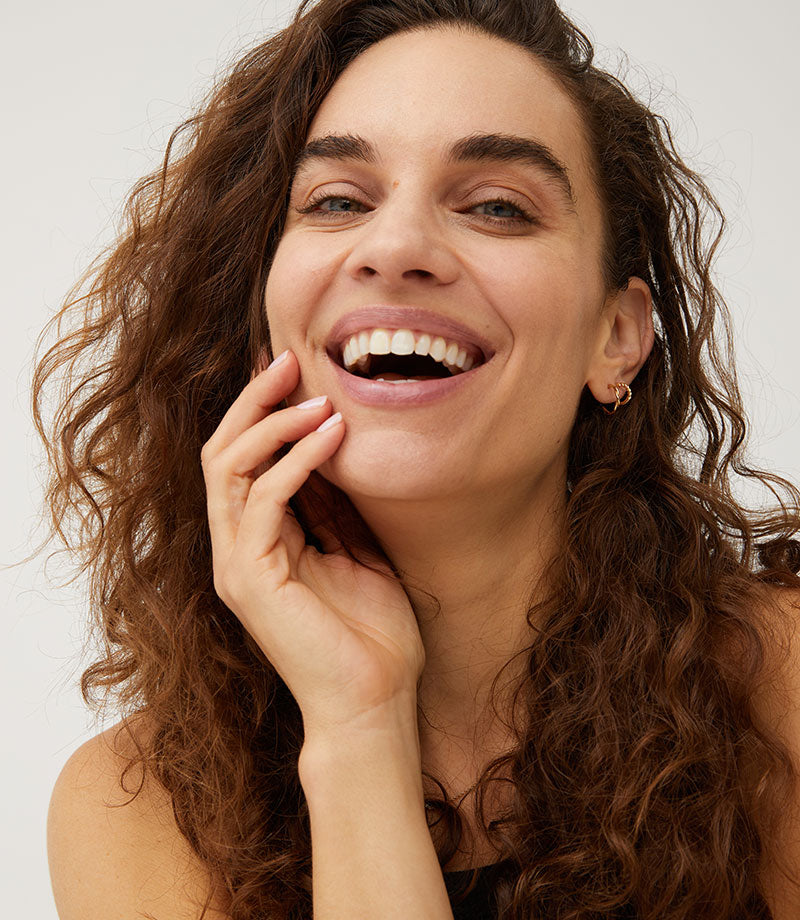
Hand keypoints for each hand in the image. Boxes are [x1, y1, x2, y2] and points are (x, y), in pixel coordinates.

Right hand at [200, 350, 424, 739]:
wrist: (373, 703)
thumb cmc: (371, 635)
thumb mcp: (356, 550)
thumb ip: (334, 505)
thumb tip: (334, 446)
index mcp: (258, 543)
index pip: (244, 462)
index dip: (263, 412)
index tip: (296, 371)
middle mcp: (236, 549)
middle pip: (223, 454)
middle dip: (254, 402)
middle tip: (291, 359)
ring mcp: (237, 564)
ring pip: (229, 469)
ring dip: (273, 423)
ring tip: (318, 396)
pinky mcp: (250, 579)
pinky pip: (264, 500)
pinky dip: (295, 460)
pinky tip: (332, 436)